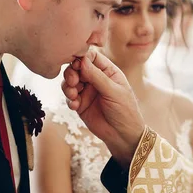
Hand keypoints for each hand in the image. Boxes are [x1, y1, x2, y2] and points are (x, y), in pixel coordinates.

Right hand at [62, 49, 144, 166]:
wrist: (122, 135)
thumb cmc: (125, 110)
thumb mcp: (113, 91)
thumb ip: (97, 76)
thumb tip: (82, 61)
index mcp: (108, 71)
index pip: (91, 57)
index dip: (82, 58)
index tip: (78, 64)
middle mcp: (96, 79)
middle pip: (77, 68)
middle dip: (72, 73)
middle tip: (73, 81)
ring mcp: (87, 91)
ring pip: (70, 81)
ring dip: (68, 86)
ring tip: (73, 95)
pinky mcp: (80, 104)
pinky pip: (69, 97)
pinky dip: (69, 99)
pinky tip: (74, 105)